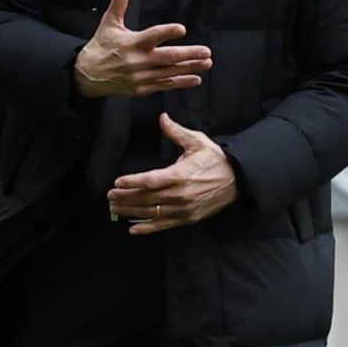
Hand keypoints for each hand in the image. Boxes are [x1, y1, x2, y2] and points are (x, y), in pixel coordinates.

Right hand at [74, 0, 212, 98]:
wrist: (88, 75)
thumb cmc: (101, 47)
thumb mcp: (109, 24)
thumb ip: (119, 4)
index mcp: (132, 43)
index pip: (153, 36)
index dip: (168, 32)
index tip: (182, 30)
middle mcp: (139, 61)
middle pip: (168, 58)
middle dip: (189, 54)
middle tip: (206, 52)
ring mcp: (141, 76)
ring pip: (170, 72)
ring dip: (190, 68)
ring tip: (206, 63)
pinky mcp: (142, 89)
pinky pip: (164, 85)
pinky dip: (180, 82)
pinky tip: (194, 79)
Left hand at [109, 113, 238, 234]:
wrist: (238, 179)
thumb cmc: (216, 159)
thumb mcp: (197, 142)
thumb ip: (176, 132)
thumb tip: (162, 117)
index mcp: (181, 174)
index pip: (150, 180)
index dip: (132, 182)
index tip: (118, 181)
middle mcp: (180, 194)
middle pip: (147, 198)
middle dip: (126, 197)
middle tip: (109, 196)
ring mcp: (184, 209)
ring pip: (152, 212)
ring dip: (131, 211)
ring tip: (115, 208)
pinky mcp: (188, 218)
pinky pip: (164, 225)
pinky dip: (148, 228)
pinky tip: (132, 229)